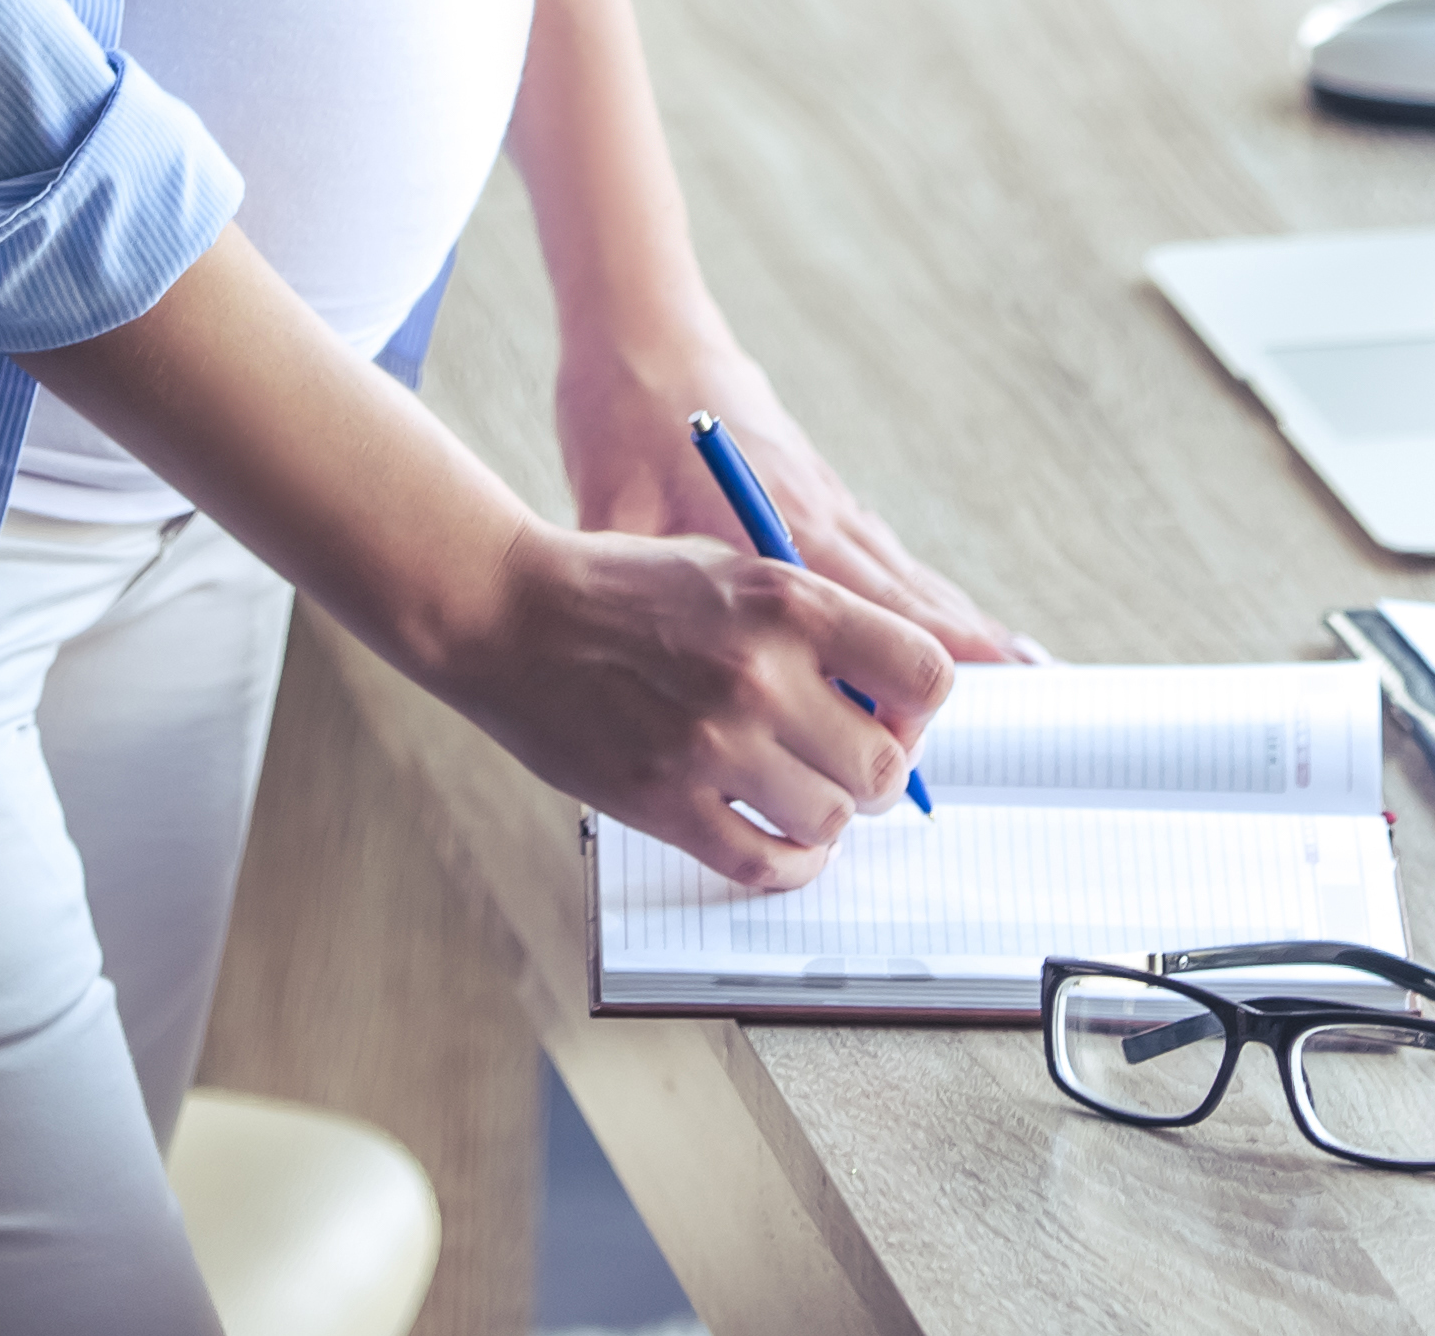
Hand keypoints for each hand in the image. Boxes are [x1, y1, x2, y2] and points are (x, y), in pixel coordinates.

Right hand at [418, 517, 955, 892]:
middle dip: (876, 774)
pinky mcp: (667, 802)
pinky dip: (788, 865)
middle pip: (886, 766)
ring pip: (832, 821)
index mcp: (790, 602)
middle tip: (844, 766)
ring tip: (798, 796)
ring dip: (827, 818)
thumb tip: (887, 704)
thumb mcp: (735, 570)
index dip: (919, 709)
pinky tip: (780, 843)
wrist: (509, 614)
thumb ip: (814, 627)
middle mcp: (762, 674)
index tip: (890, 715)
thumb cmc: (626, 588)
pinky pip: (765, 863)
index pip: (924, 676)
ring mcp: (714, 744)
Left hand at [554, 331, 1046, 668]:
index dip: (921, 654)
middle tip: (1039, 680)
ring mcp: (826, 498)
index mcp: (783, 526)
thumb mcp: (616, 513)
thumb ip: (643, 587)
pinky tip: (940, 613)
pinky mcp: (816, 488)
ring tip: (1020, 659)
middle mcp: (822, 512)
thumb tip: (635, 664)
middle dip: (970, 639)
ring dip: (955, 615)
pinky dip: (920, 587)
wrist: (644, 336)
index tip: (977, 689)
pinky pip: (882, 552)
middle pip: (912, 588)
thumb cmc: (622, 424)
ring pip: (906, 568)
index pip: (871, 604)